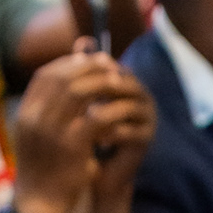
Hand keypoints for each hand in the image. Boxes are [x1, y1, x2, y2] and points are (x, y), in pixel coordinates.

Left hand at [78, 68, 155, 212]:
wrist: (98, 171)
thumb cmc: (86, 134)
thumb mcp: (80, 103)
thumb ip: (81, 74)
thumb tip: (81, 40)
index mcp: (126, 83)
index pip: (112, 68)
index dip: (88, 72)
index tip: (65, 82)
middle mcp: (141, 97)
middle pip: (123, 84)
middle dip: (97, 89)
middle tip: (74, 98)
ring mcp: (148, 117)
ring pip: (127, 106)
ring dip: (104, 111)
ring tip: (82, 120)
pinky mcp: (148, 138)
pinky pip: (131, 132)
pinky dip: (111, 134)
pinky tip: (93, 140)